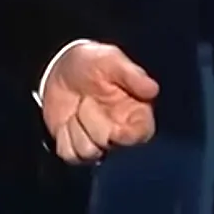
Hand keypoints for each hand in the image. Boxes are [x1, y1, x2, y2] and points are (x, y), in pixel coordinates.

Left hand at [40, 42, 157, 163]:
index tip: (115, 126)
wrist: (61, 68)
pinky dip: (63, 136)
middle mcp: (118, 133)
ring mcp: (96, 143)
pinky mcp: (75, 148)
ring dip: (77, 127)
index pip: (140, 135)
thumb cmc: (92, 63)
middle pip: (107, 143)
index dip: (128, 134)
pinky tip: (67, 120)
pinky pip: (68, 153)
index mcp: (135, 114)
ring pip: (87, 151)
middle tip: (88, 99)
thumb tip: (152, 89)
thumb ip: (132, 75)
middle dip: (93, 121)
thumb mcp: (112, 60)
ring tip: (78, 107)